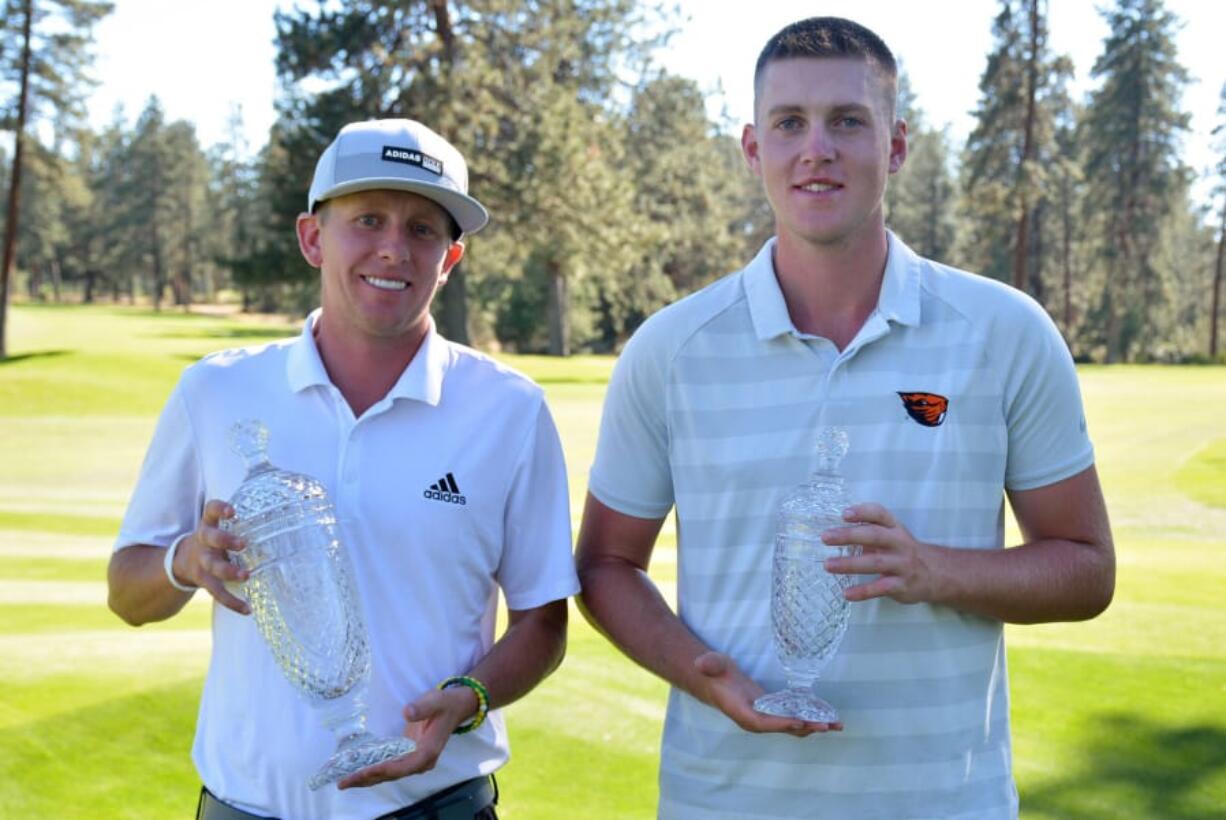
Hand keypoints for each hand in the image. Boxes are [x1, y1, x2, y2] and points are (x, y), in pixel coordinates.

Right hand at [172, 499, 249, 613]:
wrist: (184, 560)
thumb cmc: (215, 539)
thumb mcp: (220, 525)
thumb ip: (245, 520)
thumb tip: (289, 509)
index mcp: (209, 524)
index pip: (211, 510)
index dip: (220, 509)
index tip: (233, 511)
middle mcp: (203, 541)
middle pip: (210, 538)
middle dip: (225, 541)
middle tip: (243, 543)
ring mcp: (202, 561)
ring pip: (213, 566)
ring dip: (229, 572)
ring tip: (246, 576)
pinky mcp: (204, 581)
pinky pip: (217, 593)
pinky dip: (232, 602)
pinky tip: (247, 609)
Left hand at [337, 686, 476, 788]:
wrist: (456, 707)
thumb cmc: (445, 704)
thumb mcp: (436, 700)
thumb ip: (422, 707)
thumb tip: (407, 712)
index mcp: (428, 752)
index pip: (402, 766)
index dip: (383, 770)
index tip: (364, 771)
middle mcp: (420, 762)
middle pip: (391, 775)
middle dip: (367, 779)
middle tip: (343, 782)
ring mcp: (414, 761)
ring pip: (388, 774)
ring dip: (367, 778)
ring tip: (344, 782)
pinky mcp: (409, 756)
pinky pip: (389, 768)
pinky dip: (373, 771)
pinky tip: (357, 772)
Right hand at [693, 651, 840, 736]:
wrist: (715, 681)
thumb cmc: (714, 672)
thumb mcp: (711, 663)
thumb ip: (708, 663)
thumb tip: (701, 663)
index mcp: (741, 711)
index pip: (762, 722)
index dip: (780, 723)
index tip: (798, 722)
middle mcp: (755, 719)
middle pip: (782, 728)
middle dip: (804, 727)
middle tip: (826, 725)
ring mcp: (765, 717)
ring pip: (791, 726)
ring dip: (813, 725)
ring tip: (835, 725)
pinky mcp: (772, 712)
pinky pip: (793, 718)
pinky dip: (810, 718)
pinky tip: (827, 717)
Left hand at [822, 502, 934, 604]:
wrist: (936, 573)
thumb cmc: (903, 550)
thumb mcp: (892, 534)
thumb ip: (868, 530)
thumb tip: (835, 530)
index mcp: (895, 528)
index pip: (880, 514)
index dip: (863, 512)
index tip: (844, 514)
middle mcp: (900, 543)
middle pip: (874, 536)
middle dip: (849, 535)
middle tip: (826, 537)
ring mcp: (902, 564)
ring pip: (875, 562)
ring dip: (850, 564)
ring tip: (828, 565)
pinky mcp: (902, 585)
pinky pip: (881, 588)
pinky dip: (863, 591)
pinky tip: (846, 593)